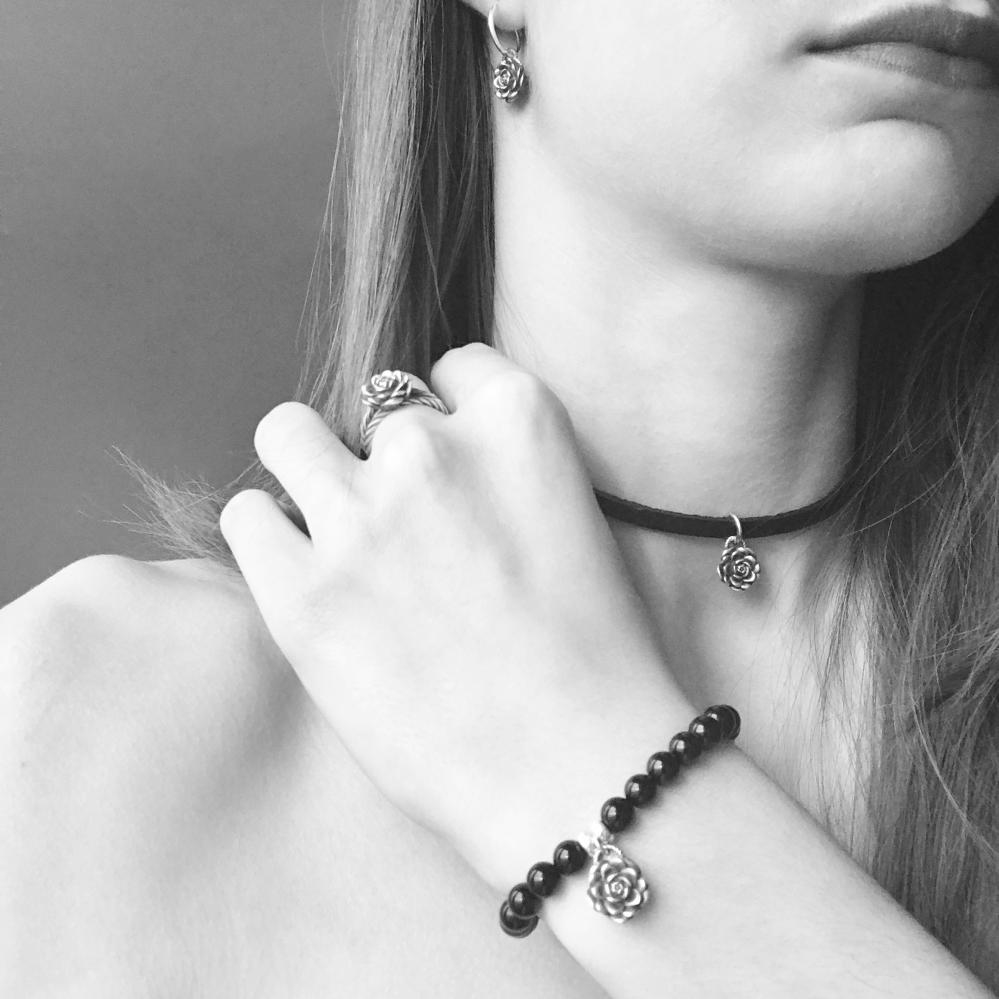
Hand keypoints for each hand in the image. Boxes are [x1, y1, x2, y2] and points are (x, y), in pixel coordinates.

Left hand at [219, 344, 687, 879]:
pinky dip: (267, 535)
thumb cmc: (595, 656)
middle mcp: (432, 448)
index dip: (447, 418)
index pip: (451, 369)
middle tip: (397, 518)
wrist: (577, 765)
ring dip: (310, 470)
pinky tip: (300, 575)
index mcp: (518, 419)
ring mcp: (362, 516)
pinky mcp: (302, 591)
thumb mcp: (571, 517)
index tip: (448, 468)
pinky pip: (248, 515)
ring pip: (289, 433)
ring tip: (334, 531)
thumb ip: (502, 469)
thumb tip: (430, 464)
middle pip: (372, 403)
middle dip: (382, 451)